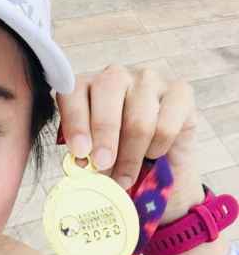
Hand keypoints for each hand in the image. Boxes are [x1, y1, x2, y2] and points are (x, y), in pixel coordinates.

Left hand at [55, 65, 204, 224]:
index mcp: (84, 86)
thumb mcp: (91, 155)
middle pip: (108, 101)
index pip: (74, 94)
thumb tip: (81, 164)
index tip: (79, 152)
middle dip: (104, 139)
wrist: (156, 165)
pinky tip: (152, 155)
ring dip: (130, 157)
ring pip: (138, 121)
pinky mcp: (180, 92)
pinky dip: (157, 148)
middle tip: (103, 166)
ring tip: (125, 177)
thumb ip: (83, 155)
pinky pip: (166, 126)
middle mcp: (114, 76)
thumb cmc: (115, 155)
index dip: (75, 123)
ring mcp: (148, 80)